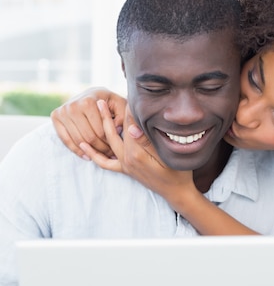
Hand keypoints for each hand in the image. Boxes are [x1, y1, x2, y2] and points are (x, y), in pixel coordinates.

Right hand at [51, 88, 126, 158]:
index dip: (110, 143)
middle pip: (88, 138)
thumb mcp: (120, 105)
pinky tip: (87, 156)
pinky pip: (66, 140)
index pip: (100, 132)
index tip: (117, 148)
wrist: (91, 94)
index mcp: (88, 101)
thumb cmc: (109, 103)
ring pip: (78, 141)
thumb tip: (117, 129)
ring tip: (102, 156)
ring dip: (91, 152)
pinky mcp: (55, 117)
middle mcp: (73, 105)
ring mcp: (62, 111)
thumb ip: (123, 117)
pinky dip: (77, 151)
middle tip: (111, 155)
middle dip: (101, 149)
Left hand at [80, 101, 195, 203]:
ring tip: (98, 107)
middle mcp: (127, 158)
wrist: (176, 192)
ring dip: (103, 124)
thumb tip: (132, 127)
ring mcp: (125, 164)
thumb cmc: (178, 173)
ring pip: (109, 141)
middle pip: (117, 129)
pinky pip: (105, 162)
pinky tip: (82, 145)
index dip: (128, 107)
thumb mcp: (167, 156)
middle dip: (111, 112)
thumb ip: (148, 142)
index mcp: (137, 153)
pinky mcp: (125, 170)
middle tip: (105, 97)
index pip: (130, 124)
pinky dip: (93, 154)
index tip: (127, 93)